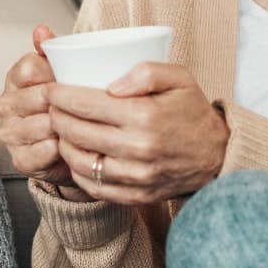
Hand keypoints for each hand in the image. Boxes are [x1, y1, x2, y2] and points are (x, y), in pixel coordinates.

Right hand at [0, 26, 82, 191]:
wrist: (73, 146)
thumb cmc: (67, 106)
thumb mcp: (64, 75)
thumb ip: (53, 51)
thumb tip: (41, 29)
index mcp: (15, 79)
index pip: (30, 68)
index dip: (56, 74)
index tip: (72, 80)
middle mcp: (7, 105)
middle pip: (38, 96)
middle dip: (64, 102)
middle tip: (86, 106)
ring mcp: (10, 133)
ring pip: (41, 124)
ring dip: (65, 126)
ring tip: (82, 125)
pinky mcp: (20, 159)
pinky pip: (42, 151)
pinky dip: (61, 149)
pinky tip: (71, 144)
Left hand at [47, 63, 228, 205]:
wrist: (217, 156)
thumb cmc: (192, 112)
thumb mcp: (179, 78)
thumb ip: (146, 72)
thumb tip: (112, 85)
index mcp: (145, 116)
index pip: (86, 104)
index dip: (60, 95)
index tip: (51, 88)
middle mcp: (138, 149)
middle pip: (76, 132)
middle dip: (55, 116)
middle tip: (51, 106)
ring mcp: (136, 176)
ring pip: (79, 161)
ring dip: (62, 143)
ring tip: (61, 129)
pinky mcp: (135, 196)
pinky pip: (93, 186)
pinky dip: (77, 169)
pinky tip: (76, 154)